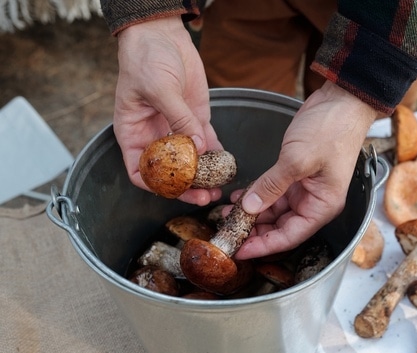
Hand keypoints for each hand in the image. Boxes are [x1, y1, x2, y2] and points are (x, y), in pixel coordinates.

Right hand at [114, 17, 221, 204]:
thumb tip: (197, 147)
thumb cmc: (145, 58)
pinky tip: (226, 165)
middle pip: (169, 172)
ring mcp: (176, 130)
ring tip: (218, 188)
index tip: (173, 191)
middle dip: (186, 186)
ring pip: (190, 161)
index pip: (139, 170)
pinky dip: (216, 155)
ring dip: (204, 176)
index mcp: (134, 133)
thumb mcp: (158, 88)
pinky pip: (206, 143)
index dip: (154, 185)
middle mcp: (154, 136)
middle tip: (204, 196)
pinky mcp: (195, 120)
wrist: (162, 35)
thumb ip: (178, 119)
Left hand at [234, 81, 376, 259]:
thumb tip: (249, 208)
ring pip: (274, 211)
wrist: (342, 101)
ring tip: (226, 213)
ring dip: (252, 212)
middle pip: (280, 227)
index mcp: (322, 206)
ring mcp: (305, 189)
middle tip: (227, 232)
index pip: (289, 237)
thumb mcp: (298, 159)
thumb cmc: (331, 130)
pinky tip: (239, 196)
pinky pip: (274, 193)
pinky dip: (257, 195)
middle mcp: (315, 202)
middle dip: (254, 231)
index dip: (263, 247)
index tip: (239, 252)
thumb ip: (272, 186)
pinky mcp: (296, 175)